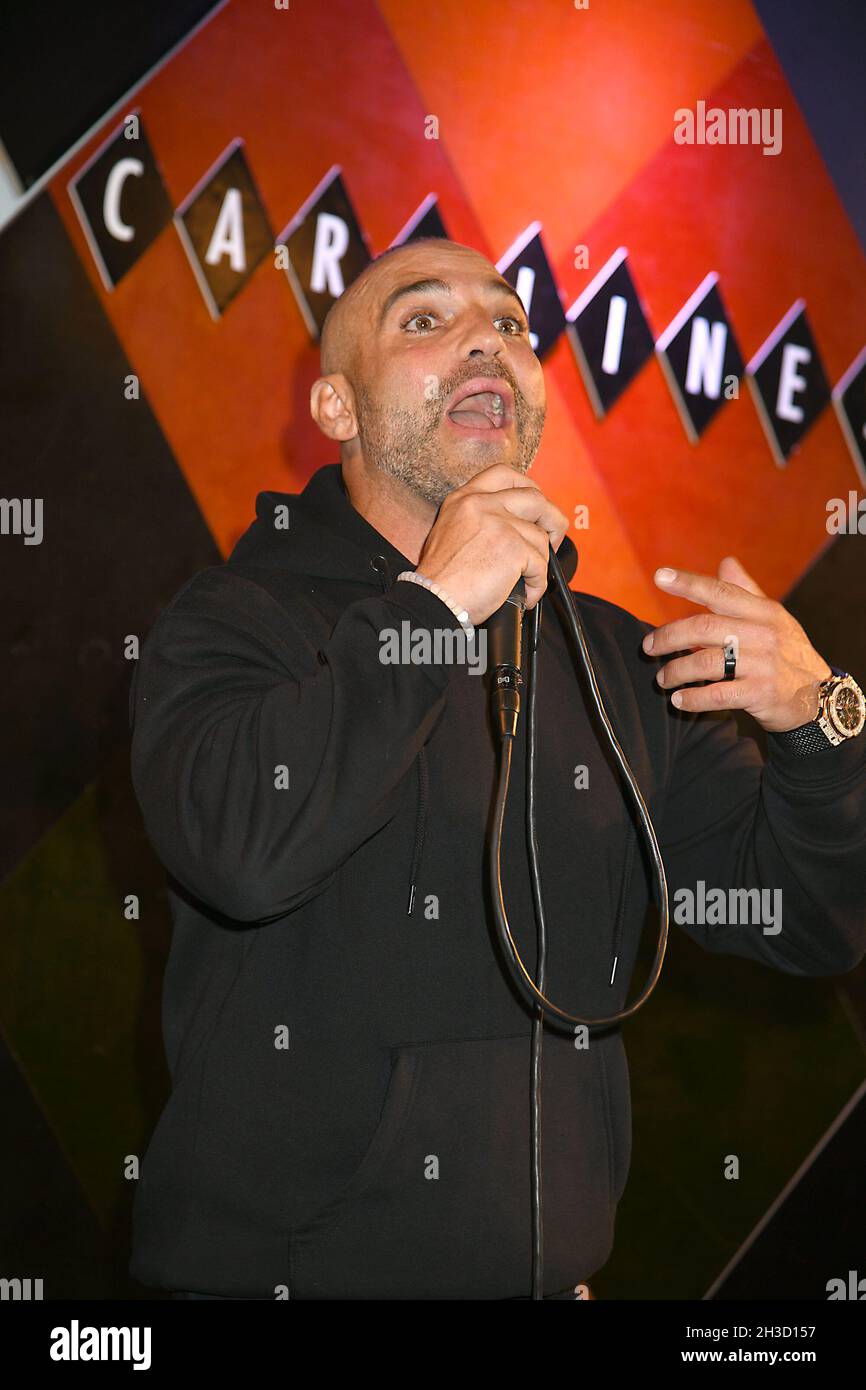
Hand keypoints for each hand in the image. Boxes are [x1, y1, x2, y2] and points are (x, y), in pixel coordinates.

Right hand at [416, 463, 568, 625]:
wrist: (434, 600)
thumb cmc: (440, 579)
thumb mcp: (450, 530)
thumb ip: (479, 519)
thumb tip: (516, 526)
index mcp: (465, 498)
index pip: (505, 475)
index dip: (528, 487)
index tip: (535, 507)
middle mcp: (482, 505)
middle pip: (536, 499)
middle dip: (552, 521)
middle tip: (551, 541)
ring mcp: (500, 525)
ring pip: (540, 538)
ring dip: (539, 564)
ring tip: (526, 583)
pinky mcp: (513, 549)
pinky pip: (540, 566)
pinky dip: (537, 586)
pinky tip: (525, 596)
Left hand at [642, 556, 832, 732]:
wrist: (818, 696)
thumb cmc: (787, 652)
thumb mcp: (773, 619)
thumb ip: (746, 592)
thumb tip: (725, 561)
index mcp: (764, 611)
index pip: (721, 592)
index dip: (689, 583)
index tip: (659, 576)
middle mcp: (764, 634)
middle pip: (704, 628)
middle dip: (668, 637)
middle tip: (648, 647)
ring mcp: (764, 665)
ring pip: (706, 662)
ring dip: (676, 671)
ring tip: (662, 678)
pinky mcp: (762, 694)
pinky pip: (718, 695)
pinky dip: (693, 698)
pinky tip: (679, 700)